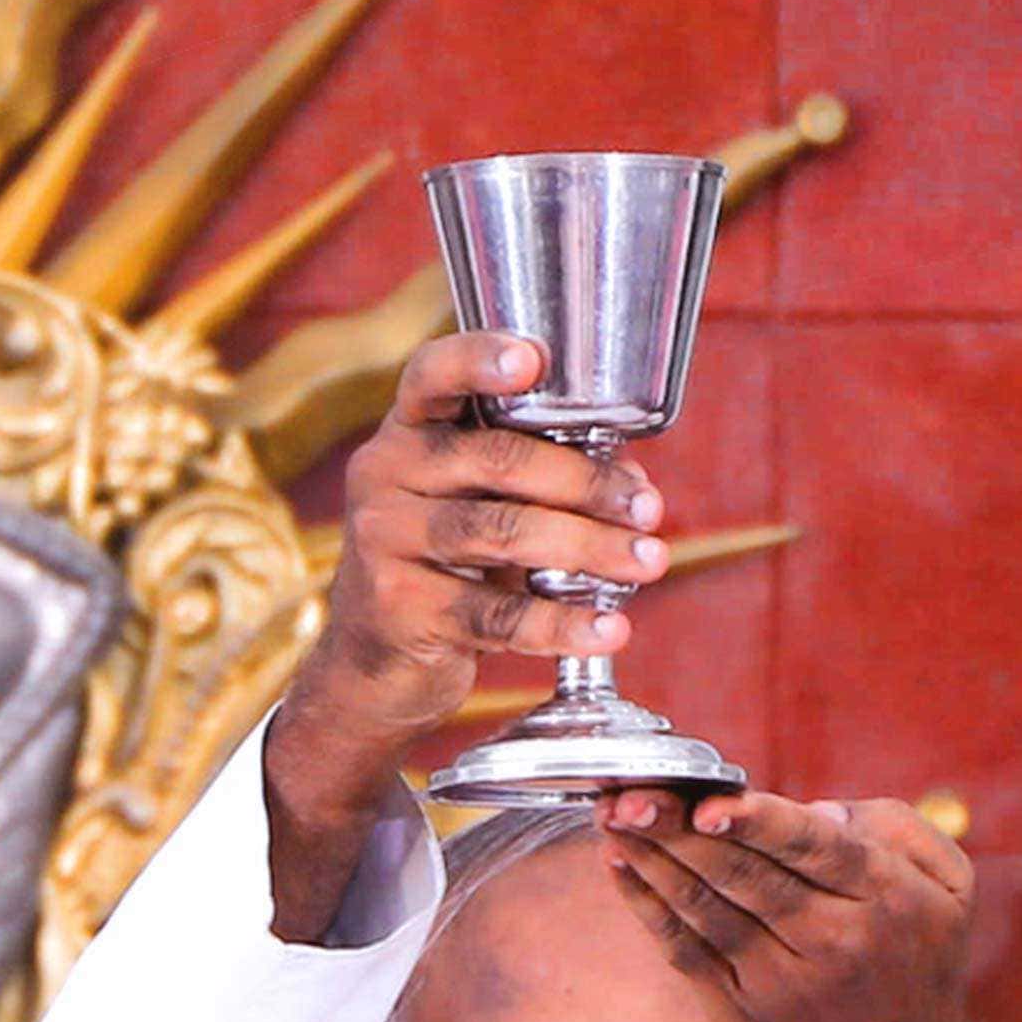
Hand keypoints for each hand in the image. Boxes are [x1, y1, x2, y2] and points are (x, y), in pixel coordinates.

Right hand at [255, 331, 667, 930]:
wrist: (372, 662)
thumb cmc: (443, 564)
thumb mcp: (472, 505)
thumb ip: (537, 479)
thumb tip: (634, 485)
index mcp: (406, 433)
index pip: (432, 376)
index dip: (481, 358)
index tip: (536, 359)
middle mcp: (383, 475)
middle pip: (494, 459)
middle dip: (584, 482)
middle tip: (646, 507)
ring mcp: (384, 541)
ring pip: (502, 533)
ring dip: (589, 548)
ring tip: (649, 561)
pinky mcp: (401, 610)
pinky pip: (496, 614)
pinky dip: (563, 623)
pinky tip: (609, 628)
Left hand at [593, 784, 1021, 1021]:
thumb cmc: (917, 964)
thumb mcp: (948, 888)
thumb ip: (894, 828)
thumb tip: (814, 810)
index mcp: (883, 899)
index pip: (812, 849)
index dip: (757, 824)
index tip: (709, 804)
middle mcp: (830, 942)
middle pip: (743, 876)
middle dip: (679, 830)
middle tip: (630, 792)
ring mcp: (779, 983)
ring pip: (704, 910)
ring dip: (651, 860)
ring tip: (611, 816)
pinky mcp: (738, 1013)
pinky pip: (684, 951)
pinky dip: (648, 906)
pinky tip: (621, 865)